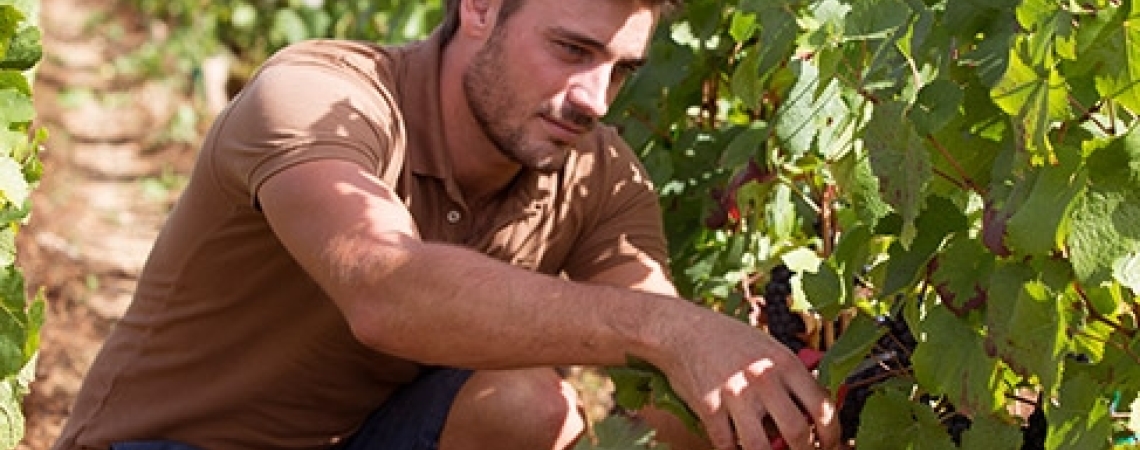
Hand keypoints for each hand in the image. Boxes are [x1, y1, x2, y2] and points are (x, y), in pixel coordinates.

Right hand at [655, 308, 840, 449]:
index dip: (832, 435)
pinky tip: (737, 447)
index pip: (822, 408)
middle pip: (796, 433)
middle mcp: (763, 378)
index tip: (830, 444)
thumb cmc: (730, 340)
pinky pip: (726, 445)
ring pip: (761, 447)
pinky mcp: (708, 407)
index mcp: (785, 363)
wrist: (684, 330)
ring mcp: (734, 394)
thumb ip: (793, 377)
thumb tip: (818, 410)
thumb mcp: (770, 349)